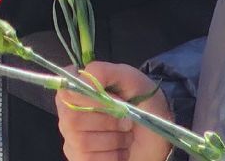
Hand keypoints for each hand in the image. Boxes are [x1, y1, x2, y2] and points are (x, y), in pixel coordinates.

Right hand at [58, 62, 172, 160]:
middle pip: (73, 119)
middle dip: (109, 121)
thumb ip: (104, 71)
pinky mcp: (80, 158)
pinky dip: (113, 156)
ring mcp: (72, 138)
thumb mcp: (130, 78)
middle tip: (128, 120)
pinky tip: (120, 150)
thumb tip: (83, 81)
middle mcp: (67, 113)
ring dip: (114, 140)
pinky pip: (89, 160)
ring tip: (126, 135)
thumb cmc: (142, 102)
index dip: (91, 98)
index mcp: (75, 90)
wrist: (159, 133)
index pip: (65, 91)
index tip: (115, 99)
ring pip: (83, 142)